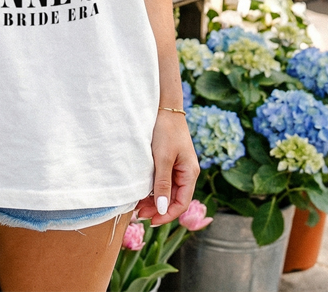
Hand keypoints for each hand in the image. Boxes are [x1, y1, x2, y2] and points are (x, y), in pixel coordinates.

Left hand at [136, 110, 199, 225]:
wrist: (164, 106)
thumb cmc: (165, 130)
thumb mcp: (163, 158)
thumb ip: (162, 184)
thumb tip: (161, 209)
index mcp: (190, 173)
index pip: (181, 203)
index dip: (166, 214)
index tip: (150, 221)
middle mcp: (186, 173)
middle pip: (174, 199)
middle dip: (157, 208)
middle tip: (138, 214)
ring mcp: (178, 167)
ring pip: (167, 191)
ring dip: (154, 199)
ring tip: (137, 205)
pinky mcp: (169, 161)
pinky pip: (163, 181)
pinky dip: (153, 188)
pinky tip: (141, 191)